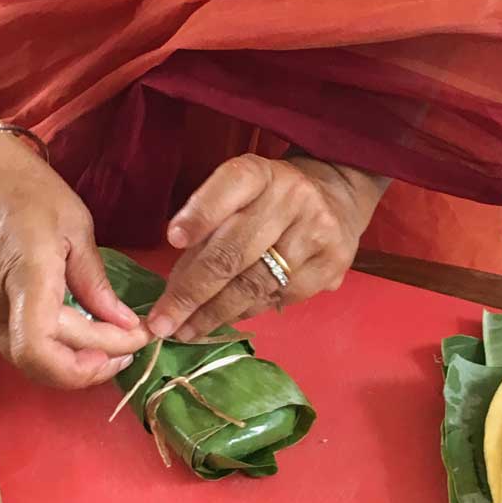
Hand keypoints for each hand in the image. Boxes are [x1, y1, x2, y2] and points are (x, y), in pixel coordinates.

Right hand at [0, 133, 152, 388]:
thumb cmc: (21, 184)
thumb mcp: (74, 225)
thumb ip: (95, 282)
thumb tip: (123, 323)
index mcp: (24, 277)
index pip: (41, 352)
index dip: (87, 366)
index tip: (128, 346)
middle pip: (41, 361)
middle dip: (93, 363)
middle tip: (131, 348)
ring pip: (27, 356)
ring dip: (71, 358)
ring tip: (110, 342)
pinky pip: (14, 337)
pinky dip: (51, 342)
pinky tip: (77, 326)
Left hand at [147, 152, 387, 340]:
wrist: (339, 197)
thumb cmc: (271, 198)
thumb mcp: (241, 193)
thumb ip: (210, 226)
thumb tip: (176, 284)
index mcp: (261, 172)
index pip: (230, 185)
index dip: (201, 213)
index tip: (172, 239)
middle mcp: (292, 198)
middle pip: (234, 251)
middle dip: (192, 292)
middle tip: (162, 323)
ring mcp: (316, 233)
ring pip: (254, 284)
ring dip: (214, 313)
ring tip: (186, 330)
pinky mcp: (332, 265)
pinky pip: (278, 298)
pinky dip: (246, 311)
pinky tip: (226, 318)